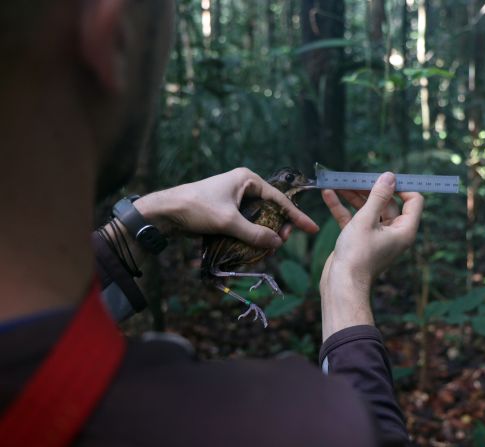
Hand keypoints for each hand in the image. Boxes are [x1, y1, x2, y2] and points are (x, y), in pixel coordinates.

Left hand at [134, 167, 318, 248]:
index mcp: (247, 179)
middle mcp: (243, 186)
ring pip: (258, 219)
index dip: (296, 216)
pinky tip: (253, 249)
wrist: (164, 212)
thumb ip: (254, 233)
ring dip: (263, 234)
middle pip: (270, 210)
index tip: (312, 229)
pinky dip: (251, 236)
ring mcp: (234, 199)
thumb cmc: (196, 209)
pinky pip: (246, 224)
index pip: (279, 199)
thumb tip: (277, 243)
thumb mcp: (228, 222)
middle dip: (277, 227)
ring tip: (266, 249)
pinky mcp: (226, 211)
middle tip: (280, 244)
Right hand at [319, 172, 422, 339]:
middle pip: (386, 202)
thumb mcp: (366, 221)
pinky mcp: (360, 240)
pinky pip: (354, 219)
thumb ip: (377, 196)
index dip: (402, 186)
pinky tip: (328, 194)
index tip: (385, 176)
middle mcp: (393, 233)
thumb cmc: (357, 256)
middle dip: (370, 188)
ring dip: (353, 196)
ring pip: (368, 209)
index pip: (413, 201)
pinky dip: (343, 208)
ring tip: (339, 182)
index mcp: (404, 230)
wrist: (341, 285)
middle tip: (356, 176)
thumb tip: (389, 176)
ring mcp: (376, 236)